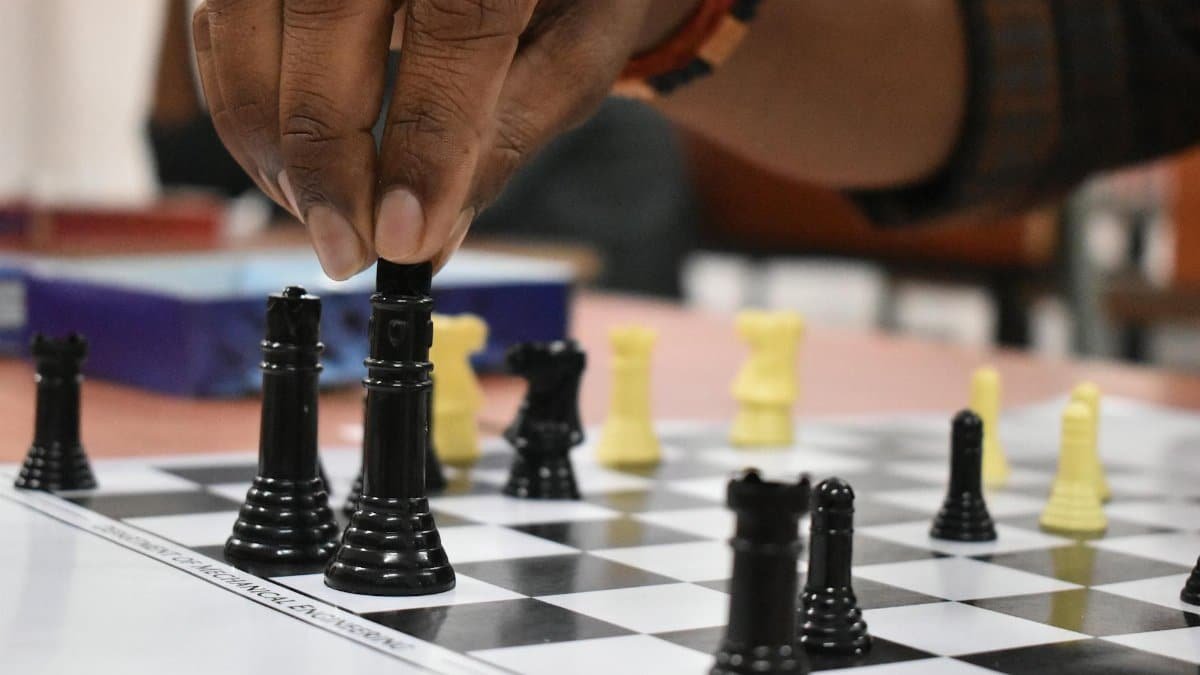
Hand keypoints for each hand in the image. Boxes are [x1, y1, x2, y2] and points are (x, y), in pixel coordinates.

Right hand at [193, 0, 655, 278]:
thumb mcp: (579, 44)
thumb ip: (510, 131)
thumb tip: (430, 241)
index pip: (457, 21)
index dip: (426, 139)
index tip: (404, 240)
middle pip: (327, 12)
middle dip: (326, 155)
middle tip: (346, 252)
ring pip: (242, 13)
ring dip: (267, 134)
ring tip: (319, 216)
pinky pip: (218, 15)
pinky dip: (240, 96)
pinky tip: (290, 164)